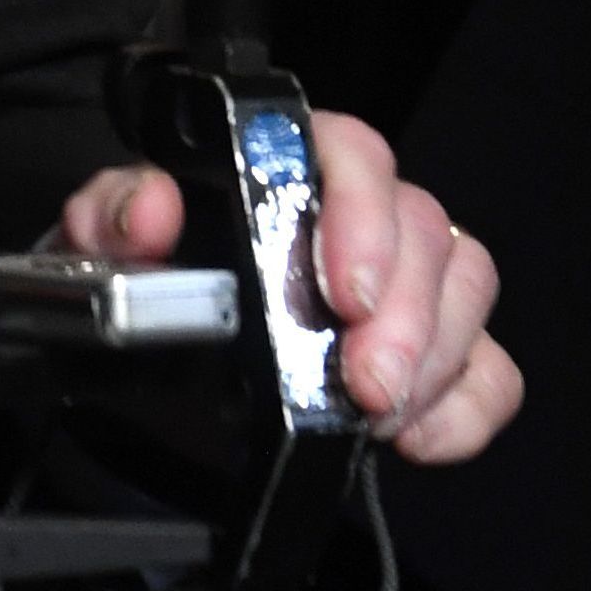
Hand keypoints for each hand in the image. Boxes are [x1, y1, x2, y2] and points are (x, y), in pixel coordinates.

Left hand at [56, 114, 517, 457]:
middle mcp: (355, 212)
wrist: (147, 365)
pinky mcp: (432, 352)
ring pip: (465, 289)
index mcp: (281, 165)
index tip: (345, 292)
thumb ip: (113, 213)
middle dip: (406, 315)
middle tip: (365, 383)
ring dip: (433, 360)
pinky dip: (466, 408)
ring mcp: (405, 281)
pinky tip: (416, 438)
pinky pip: (490, 370)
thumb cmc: (138, 283)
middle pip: (423, 228)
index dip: (361, 215)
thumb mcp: (99, 244)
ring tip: (372, 413)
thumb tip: (151, 205)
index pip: (349, 152)